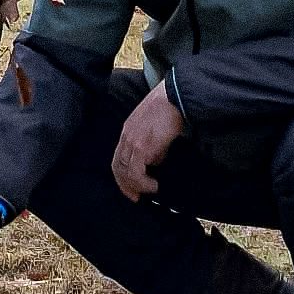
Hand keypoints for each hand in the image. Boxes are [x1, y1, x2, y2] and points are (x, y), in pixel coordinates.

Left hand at [111, 85, 184, 200]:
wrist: (175, 96)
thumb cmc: (170, 107)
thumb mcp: (155, 126)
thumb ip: (152, 143)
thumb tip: (156, 160)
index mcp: (128, 130)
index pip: (118, 158)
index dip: (122, 175)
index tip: (130, 187)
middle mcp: (126, 136)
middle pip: (118, 167)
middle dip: (125, 185)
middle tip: (135, 197)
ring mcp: (132, 141)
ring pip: (125, 171)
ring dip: (136, 185)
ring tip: (149, 190)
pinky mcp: (142, 146)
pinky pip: (136, 172)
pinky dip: (143, 182)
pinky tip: (153, 185)